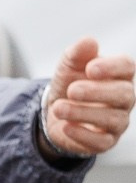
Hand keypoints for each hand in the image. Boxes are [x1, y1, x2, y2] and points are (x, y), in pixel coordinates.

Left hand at [41, 38, 135, 157]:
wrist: (56, 111)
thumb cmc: (70, 83)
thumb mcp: (68, 66)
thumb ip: (77, 54)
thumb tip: (89, 41)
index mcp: (119, 75)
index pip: (127, 67)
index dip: (112, 67)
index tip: (90, 68)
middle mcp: (124, 98)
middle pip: (124, 94)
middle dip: (97, 92)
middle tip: (71, 90)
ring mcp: (118, 121)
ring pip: (113, 119)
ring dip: (84, 113)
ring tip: (59, 107)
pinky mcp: (106, 141)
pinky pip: (102, 141)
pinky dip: (83, 134)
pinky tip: (66, 127)